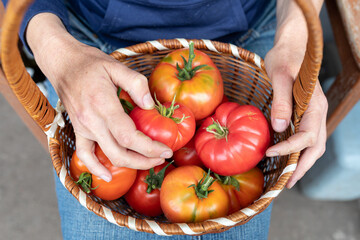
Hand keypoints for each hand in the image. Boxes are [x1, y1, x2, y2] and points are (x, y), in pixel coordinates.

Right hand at [26, 14, 172, 181]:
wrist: (62, 63)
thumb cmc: (91, 64)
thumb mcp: (116, 66)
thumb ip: (136, 84)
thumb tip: (151, 106)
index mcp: (103, 105)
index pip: (129, 137)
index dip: (150, 148)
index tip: (166, 151)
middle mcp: (92, 121)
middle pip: (120, 152)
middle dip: (145, 160)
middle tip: (164, 158)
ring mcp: (83, 128)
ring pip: (107, 156)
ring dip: (130, 165)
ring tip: (149, 163)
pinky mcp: (78, 130)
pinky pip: (84, 154)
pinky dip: (95, 168)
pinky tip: (107, 177)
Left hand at [264, 0, 326, 187]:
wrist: (291, 47)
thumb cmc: (285, 58)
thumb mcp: (281, 76)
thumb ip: (281, 101)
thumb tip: (279, 128)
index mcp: (315, 106)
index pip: (306, 136)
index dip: (289, 148)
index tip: (269, 154)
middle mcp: (317, 113)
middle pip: (315, 147)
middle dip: (302, 167)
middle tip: (286, 183)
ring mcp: (312, 114)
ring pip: (313, 145)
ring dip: (302, 162)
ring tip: (287, 178)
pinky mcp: (304, 113)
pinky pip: (305, 137)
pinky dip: (297, 151)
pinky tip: (286, 157)